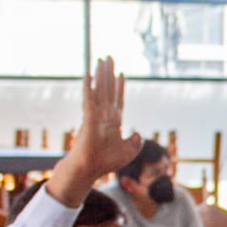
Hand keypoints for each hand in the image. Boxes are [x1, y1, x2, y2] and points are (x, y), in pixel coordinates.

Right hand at [49, 58, 142, 204]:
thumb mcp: (127, 152)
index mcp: (114, 122)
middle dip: (109, 73)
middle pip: (108, 89)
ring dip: (101, 74)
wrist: (90, 169)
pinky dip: (89, 87)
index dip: (119, 86)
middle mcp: (104, 115)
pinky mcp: (89, 118)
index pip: (118, 99)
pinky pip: (89, 99)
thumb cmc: (105, 162)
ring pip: (100, 90)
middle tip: (109, 56)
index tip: (121, 73)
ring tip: (102, 58)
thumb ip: (135, 142)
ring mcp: (96, 115)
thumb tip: (138, 133)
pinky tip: (89, 74)